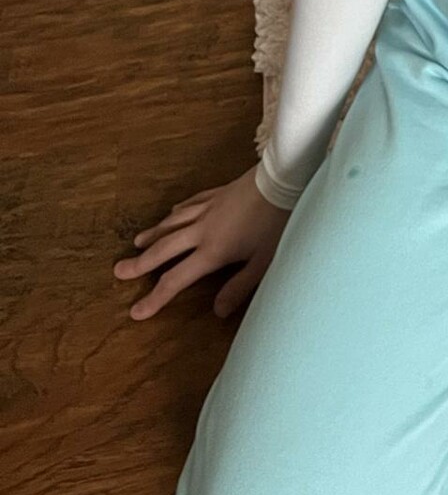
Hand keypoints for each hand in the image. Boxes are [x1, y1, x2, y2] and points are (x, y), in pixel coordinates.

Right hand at [114, 166, 292, 321]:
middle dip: (140, 263)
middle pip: (164, 249)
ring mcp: (207, 209)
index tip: (136, 311)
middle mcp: (202, 230)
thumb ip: (239, 287)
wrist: (282, 183)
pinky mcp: (216, 193)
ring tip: (136, 243)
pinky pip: (189, 204)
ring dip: (153, 234)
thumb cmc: (277, 224)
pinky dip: (175, 212)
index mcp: (212, 251)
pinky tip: (171, 213)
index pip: (176, 279)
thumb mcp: (263, 262)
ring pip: (172, 223)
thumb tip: (218, 312)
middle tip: (118, 271)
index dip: (155, 298)